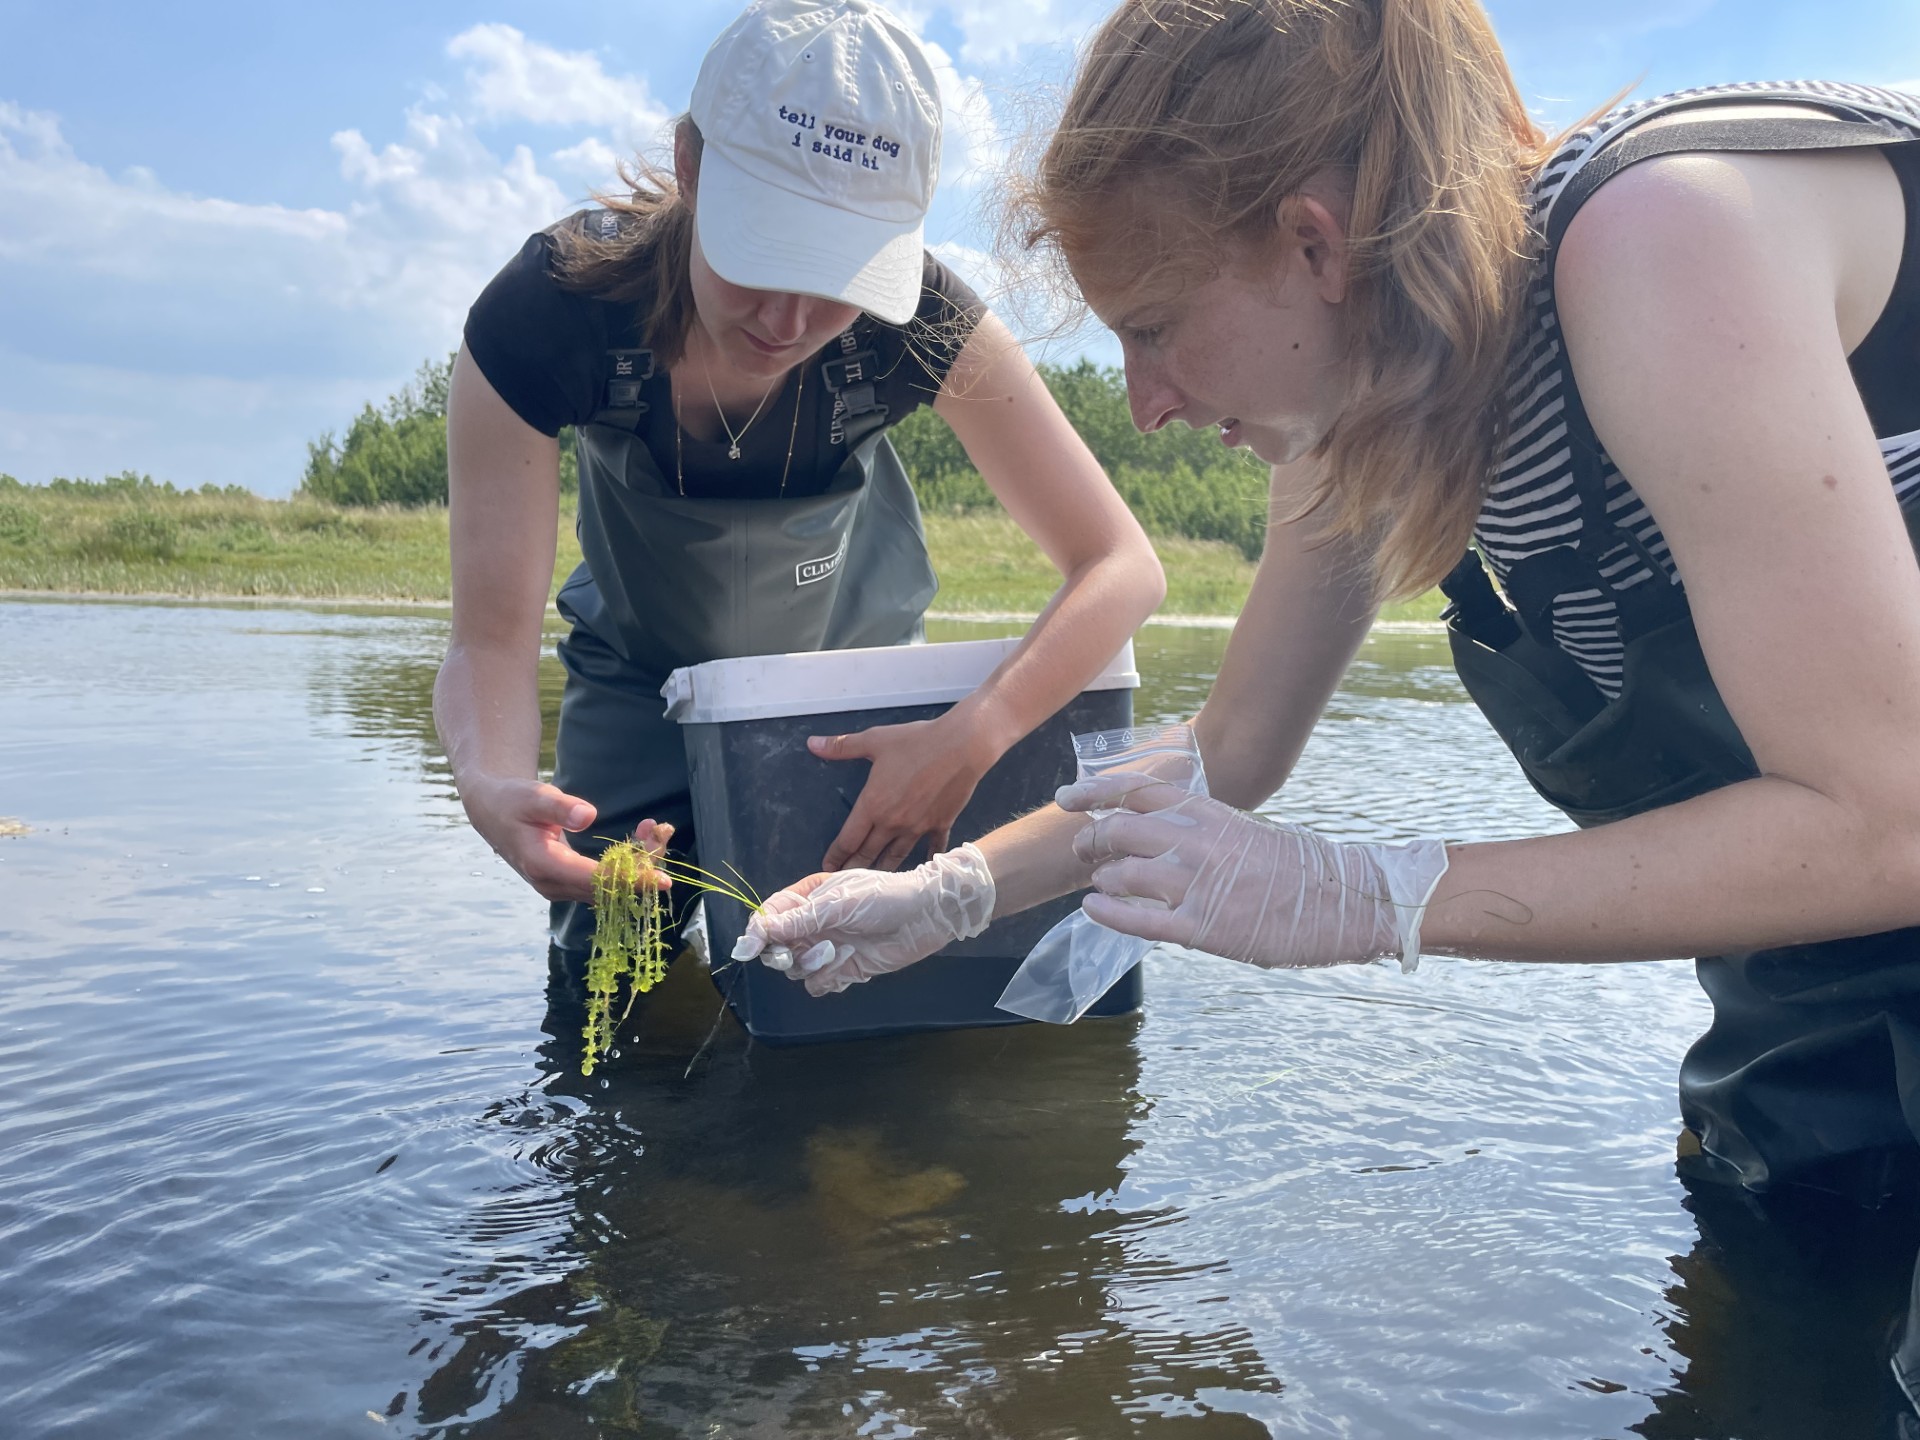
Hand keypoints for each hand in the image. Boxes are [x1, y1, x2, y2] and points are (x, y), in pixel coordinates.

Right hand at [459, 774, 670, 904]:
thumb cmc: (513, 800)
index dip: (630, 881)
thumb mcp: (534, 796)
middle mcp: (553, 885)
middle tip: (661, 833)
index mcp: (543, 866)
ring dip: (637, 865)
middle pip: (608, 888)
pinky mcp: (567, 883)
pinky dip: (625, 865)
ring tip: (653, 830)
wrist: (494, 812)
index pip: (595, 880)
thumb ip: (560, 807)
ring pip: (608, 888)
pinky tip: (639, 840)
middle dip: (641, 867)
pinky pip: (603, 882)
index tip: (661, 879)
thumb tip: (587, 816)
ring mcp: (560, 888)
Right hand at [732, 843, 996, 995]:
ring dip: (811, 964)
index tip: (749, 948)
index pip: (770, 915)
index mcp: (808, 897)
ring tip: (836, 952)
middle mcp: (813, 924)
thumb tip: (760, 932)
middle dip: (781, 953)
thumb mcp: (839, 903)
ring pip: (796, 969)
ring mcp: (827, 947)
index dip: (757, 932)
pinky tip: (847, 964)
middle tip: (792, 955)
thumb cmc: (885, 897)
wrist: (926, 915)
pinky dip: (827, 979)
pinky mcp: (843, 969)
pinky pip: (817, 984)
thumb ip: (799, 920)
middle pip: (777, 947)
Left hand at [810, 715, 995, 870]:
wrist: (961, 746)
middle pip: (868, 854)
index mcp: (873, 805)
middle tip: (844, 881)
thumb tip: (812, 743)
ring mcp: (918, 828)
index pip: (848, 839)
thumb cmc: (917, 742)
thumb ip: (842, 746)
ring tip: (874, 882)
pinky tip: (924, 867)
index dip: (836, 855)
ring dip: (882, 870)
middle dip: (853, 868)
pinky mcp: (940, 825)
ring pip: (896, 857)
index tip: (828, 867)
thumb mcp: (875, 740)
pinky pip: (932, 848)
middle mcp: (893, 823)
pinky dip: (927, 859)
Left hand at [1059, 773, 1449, 970]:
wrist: (1347, 900)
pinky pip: (1141, 920)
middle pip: (1120, 830)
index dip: (1095, 793)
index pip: (1138, 792)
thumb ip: (1203, 826)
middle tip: (1083, 850)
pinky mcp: (1205, 929)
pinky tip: (1092, 908)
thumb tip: (1162, 825)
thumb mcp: (1246, 829)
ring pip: (1125, 874)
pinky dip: (1109, 913)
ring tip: (1101, 883)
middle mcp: (1199, 843)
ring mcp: (1200, 886)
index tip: (1066, 799)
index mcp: (1211, 813)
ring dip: (1104, 878)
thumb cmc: (1299, 866)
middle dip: (1092, 839)